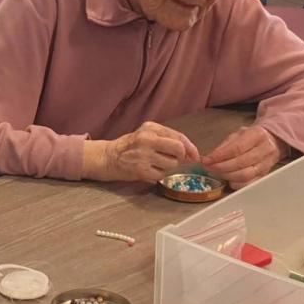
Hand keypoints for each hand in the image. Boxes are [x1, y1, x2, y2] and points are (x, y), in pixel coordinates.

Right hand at [85, 122, 199, 182]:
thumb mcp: (146, 134)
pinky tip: (149, 171)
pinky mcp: (140, 170)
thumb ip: (166, 139)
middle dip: (181, 158)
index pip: (179, 137)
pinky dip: (158, 176)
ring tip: (156, 165)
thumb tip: (189, 152)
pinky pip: (161, 175)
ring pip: (172, 164)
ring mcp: (143, 155)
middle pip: (178, 149)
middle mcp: (147, 139)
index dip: (191, 148)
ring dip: (168, 168)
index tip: (195, 156)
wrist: (108, 157)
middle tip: (175, 160)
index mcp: (151, 128)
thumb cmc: (130, 147)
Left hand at [201, 126, 283, 185]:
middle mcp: (265, 150)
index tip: (206, 160)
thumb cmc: (253, 137)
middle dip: (221, 167)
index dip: (219, 156)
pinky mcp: (264, 176)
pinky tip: (228, 180)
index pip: (237, 148)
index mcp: (257, 135)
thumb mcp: (239, 134)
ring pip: (245, 175)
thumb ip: (225, 145)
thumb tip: (210, 158)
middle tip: (208, 168)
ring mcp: (266, 164)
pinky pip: (249, 184)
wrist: (273, 141)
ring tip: (216, 173)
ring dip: (227, 176)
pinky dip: (236, 184)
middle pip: (241, 163)